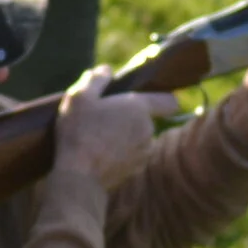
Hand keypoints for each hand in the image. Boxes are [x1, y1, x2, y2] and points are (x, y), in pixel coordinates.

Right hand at [54, 66, 173, 191]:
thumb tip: (106, 70)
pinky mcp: (135, 170)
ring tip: (98, 138)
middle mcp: (148, 130)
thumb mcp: (80, 97)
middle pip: (147, 119)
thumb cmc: (79, 131)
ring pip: (140, 138)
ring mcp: (144, 152)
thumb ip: (96, 79)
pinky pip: (132, 156)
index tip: (146, 98)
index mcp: (139, 108)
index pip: (169, 101)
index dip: (161, 98)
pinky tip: (100, 154)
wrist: (78, 176)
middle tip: (103, 118)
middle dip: (130, 117)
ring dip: (125, 136)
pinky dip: (121, 154)